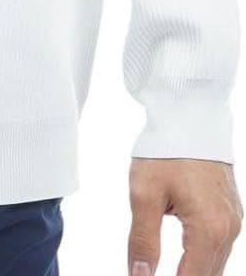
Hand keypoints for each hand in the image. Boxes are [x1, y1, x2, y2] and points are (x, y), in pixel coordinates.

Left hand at [128, 158, 241, 274]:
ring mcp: (233, 222)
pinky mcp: (231, 213)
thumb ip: (143, 241)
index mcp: (208, 229)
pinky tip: (185, 262)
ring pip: (215, 266)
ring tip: (162, 272)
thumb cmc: (165, 151)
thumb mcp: (145, 194)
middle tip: (148, 275)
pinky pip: (219, 249)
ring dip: (193, 274)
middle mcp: (229, 230)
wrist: (189, 116)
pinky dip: (202, 260)